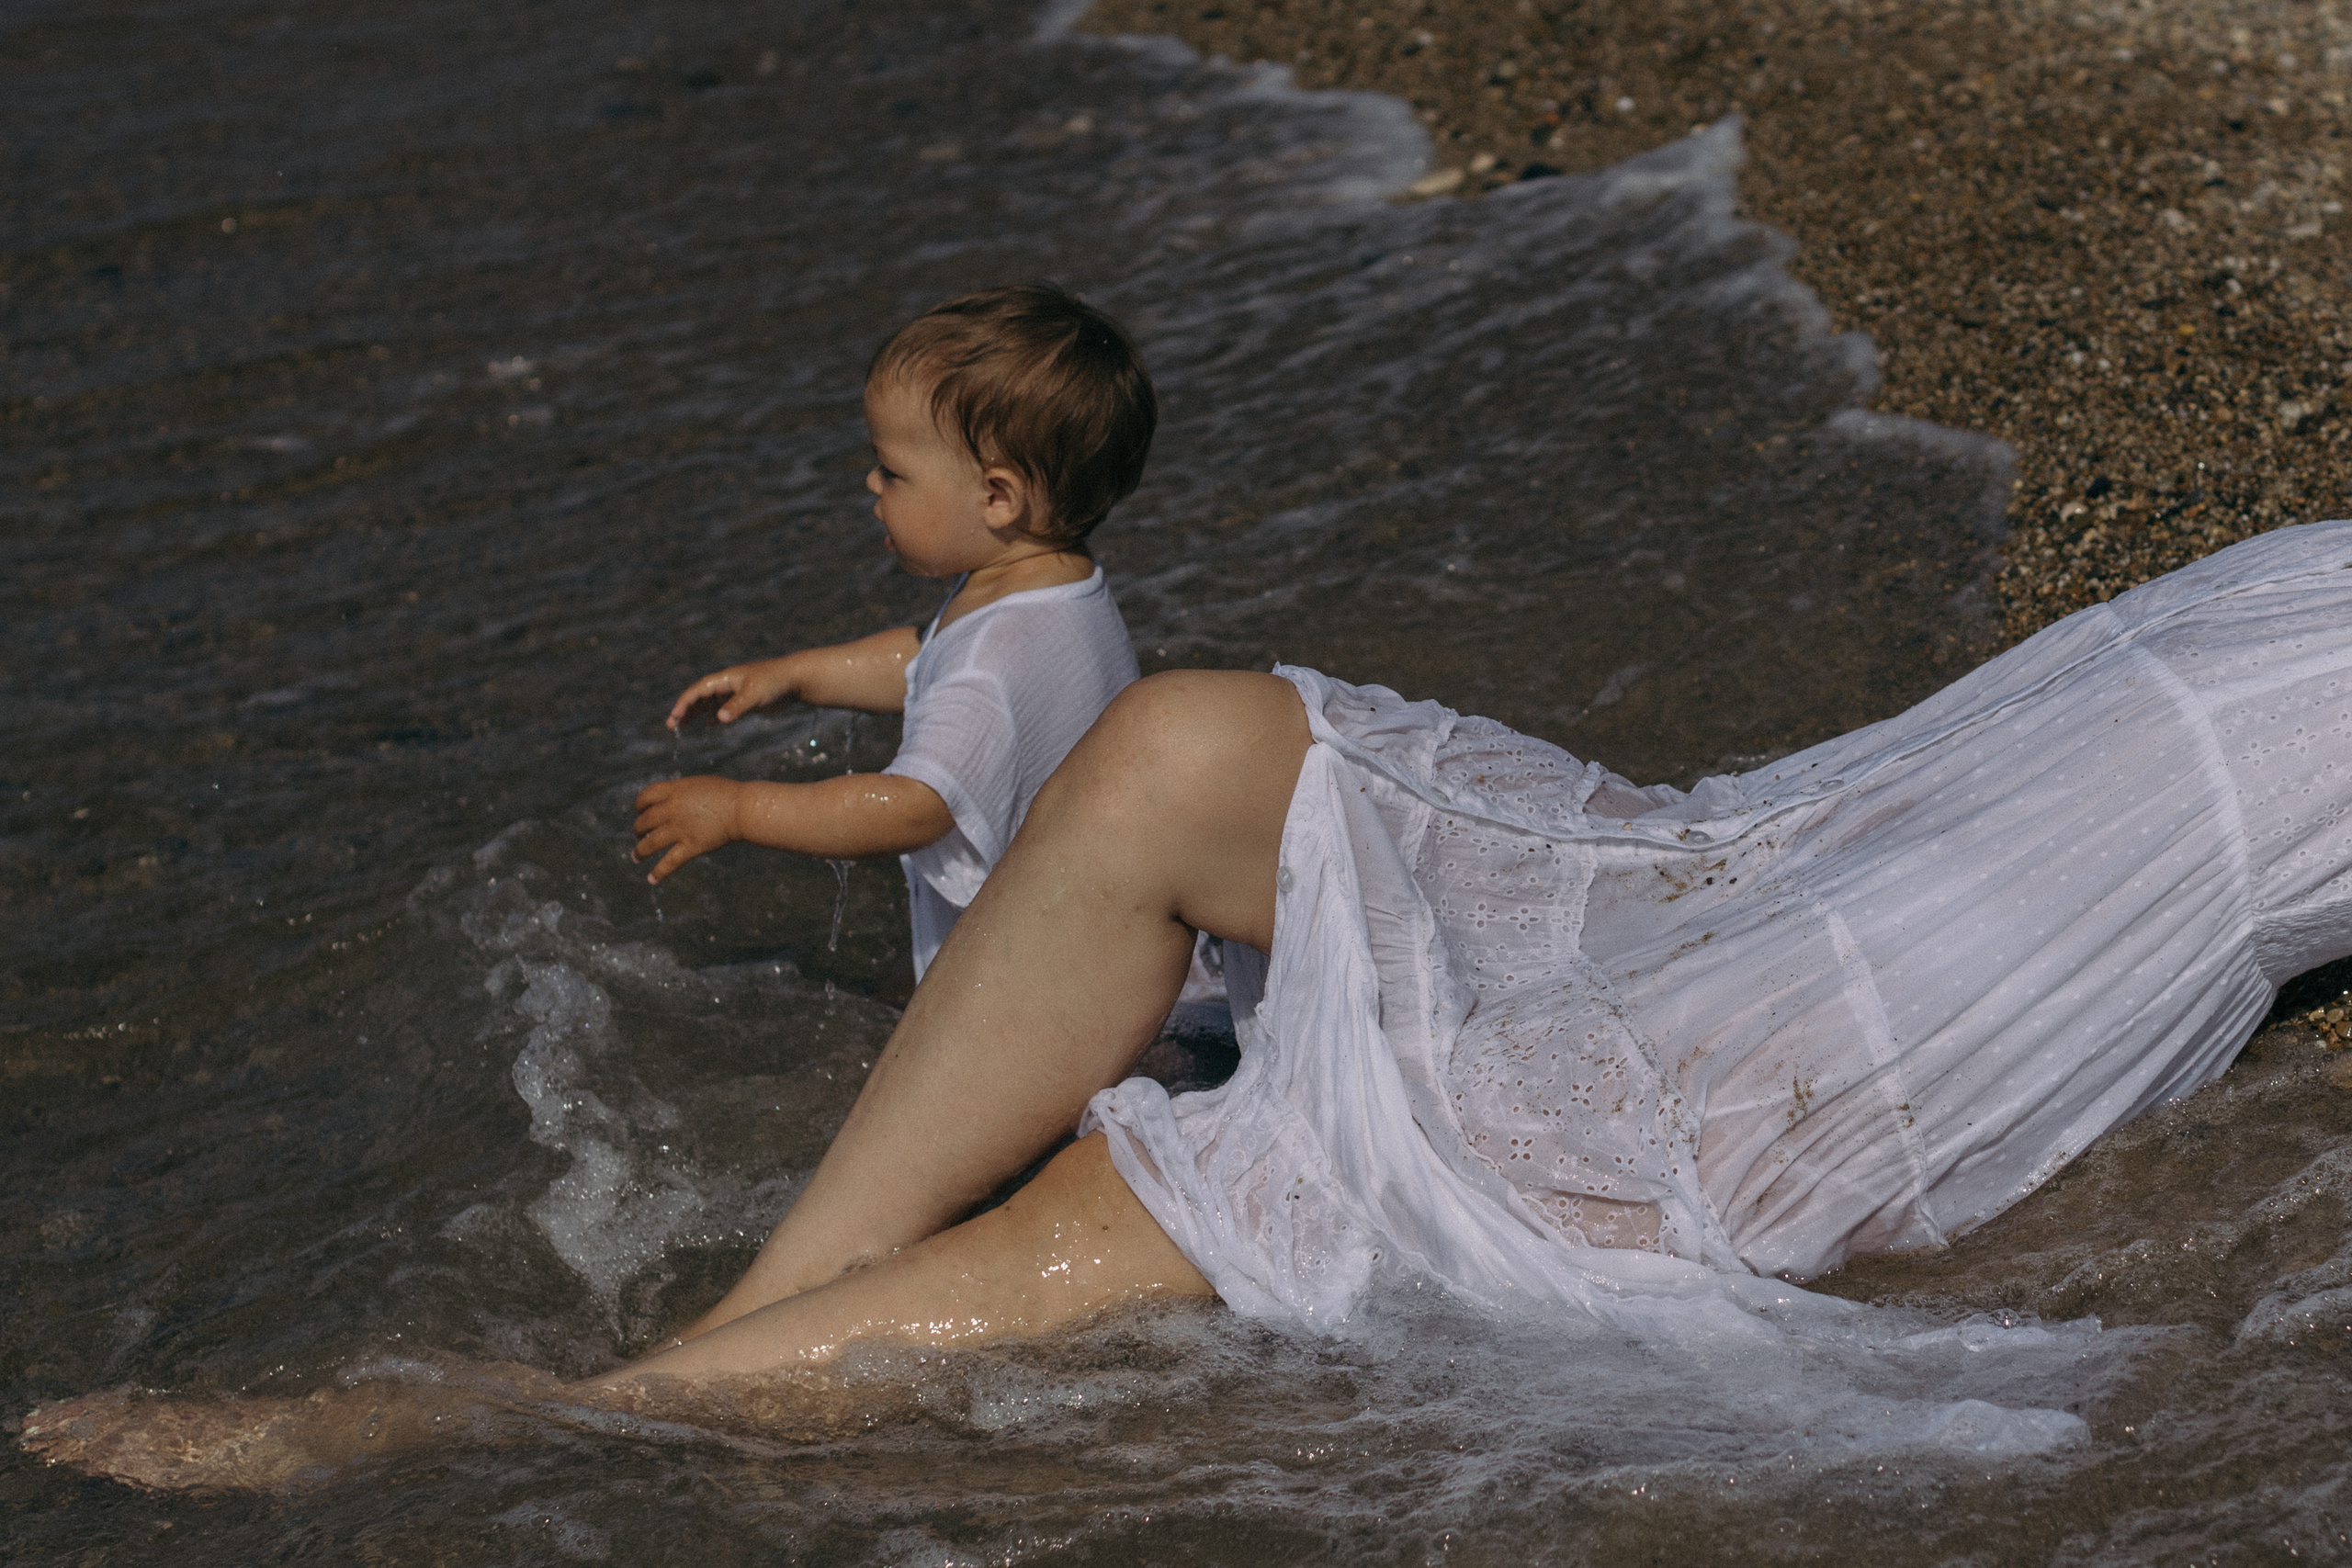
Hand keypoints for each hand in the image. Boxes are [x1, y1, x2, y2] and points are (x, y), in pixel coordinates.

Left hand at [632, 776, 742, 882]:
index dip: (639, 805)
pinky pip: (670, 862)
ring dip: (640, 851)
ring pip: (651, 843)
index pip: (645, 797)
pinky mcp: (691, 846)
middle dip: (638, 829)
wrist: (742, 808)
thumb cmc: (727, 794)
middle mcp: (672, 810)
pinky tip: (651, 880)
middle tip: (639, 835)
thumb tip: (673, 800)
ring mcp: (680, 829)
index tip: (640, 811)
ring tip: (636, 857)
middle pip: (645, 821)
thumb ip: (682, 793)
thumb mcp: (699, 784)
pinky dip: (659, 872)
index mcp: (674, 791)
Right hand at [666, 658, 797, 730]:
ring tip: (682, 727)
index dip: (684, 703)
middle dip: (685, 710)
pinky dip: (714, 717)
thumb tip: (719, 719)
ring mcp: (735, 693)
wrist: (794, 680)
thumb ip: (737, 707)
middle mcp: (727, 685)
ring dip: (696, 714)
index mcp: (725, 679)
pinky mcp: (745, 701)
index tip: (675, 717)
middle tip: (671, 726)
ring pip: (710, 704)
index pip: (698, 690)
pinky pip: (723, 709)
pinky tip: (708, 725)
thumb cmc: (774, 683)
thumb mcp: (754, 695)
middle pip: (700, 697)